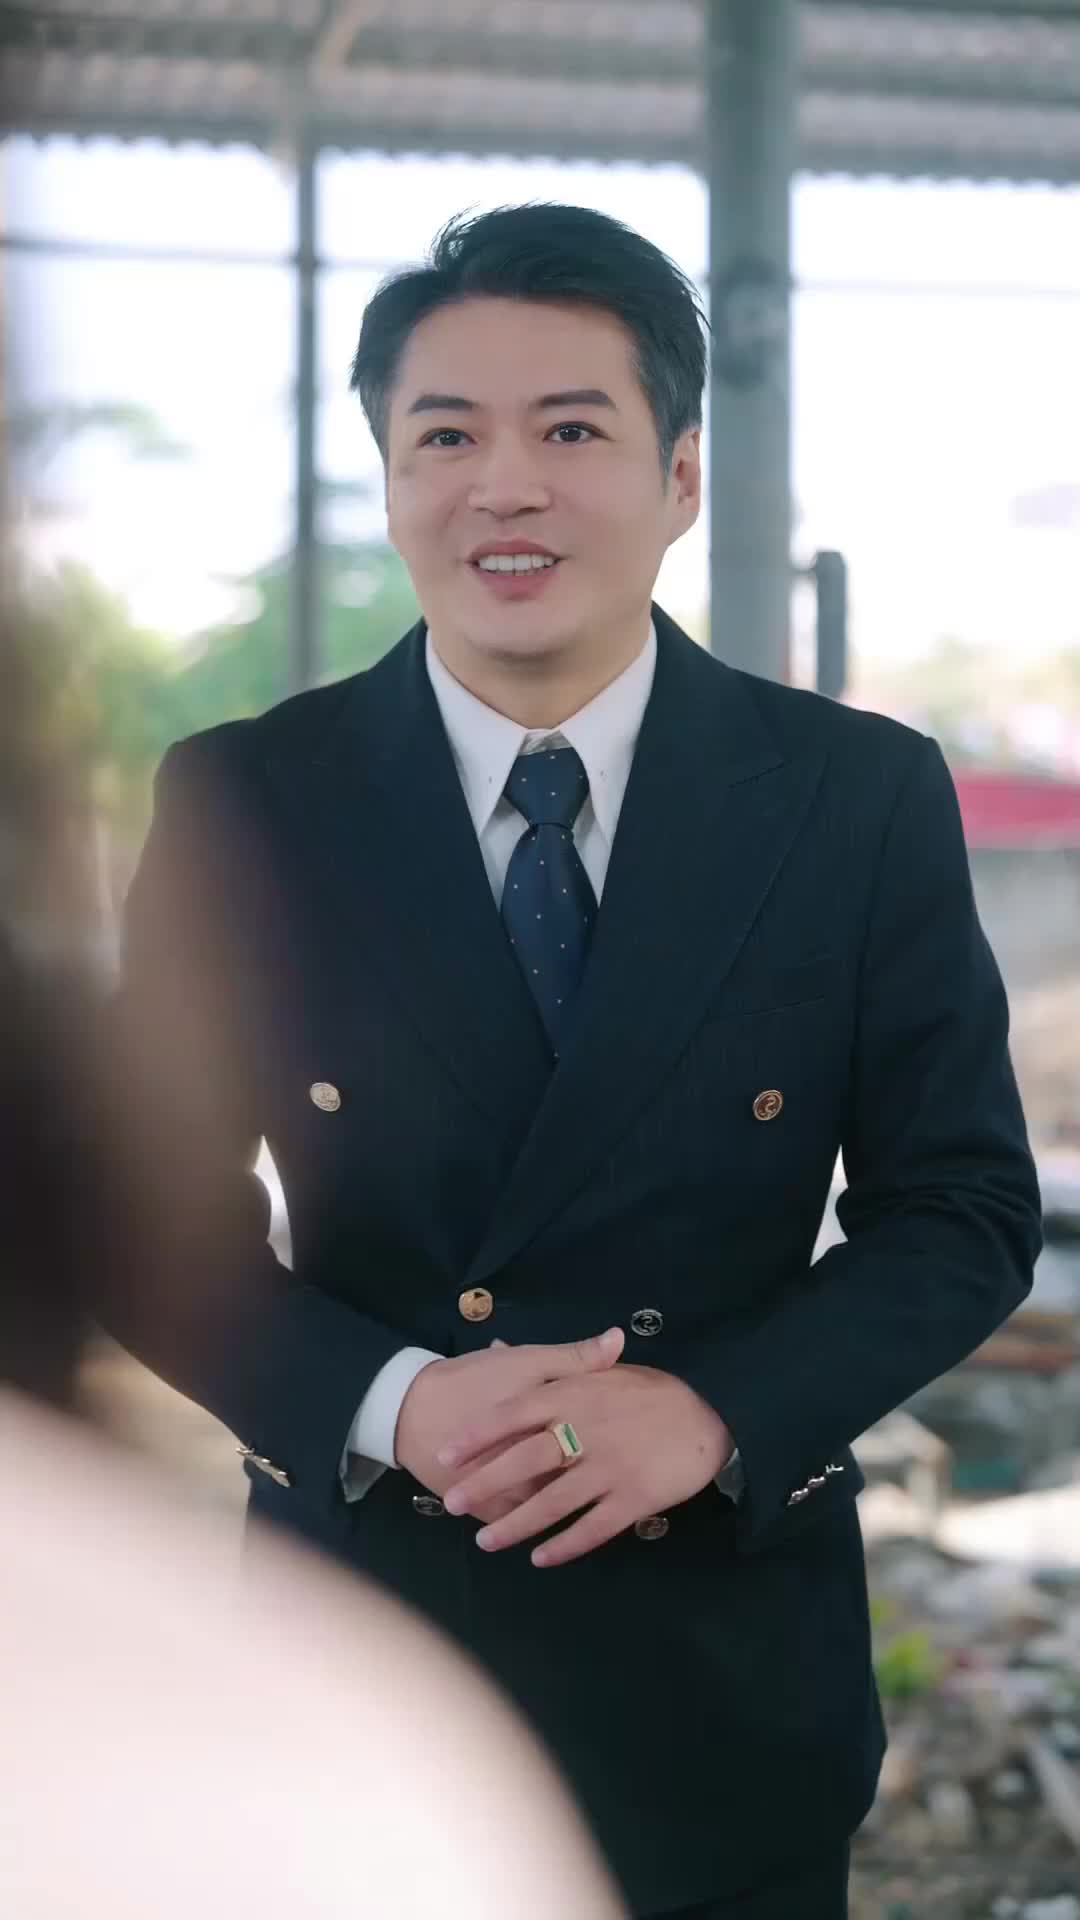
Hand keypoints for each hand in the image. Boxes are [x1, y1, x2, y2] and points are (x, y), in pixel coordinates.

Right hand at [394, 1327, 624, 1524]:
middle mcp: (533, 1470)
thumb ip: (574, 1357)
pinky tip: (549, 1513)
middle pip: (581, 1485)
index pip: (600, 1447)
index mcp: (549, 1429)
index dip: (624, 1446)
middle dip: (604, 1483)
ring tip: (594, 1496)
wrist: (409, 1409)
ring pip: (552, 1508)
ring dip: (571, 1505)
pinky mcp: (488, 1509)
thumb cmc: (473, 1380)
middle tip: (624, 1476)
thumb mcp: (525, 1361)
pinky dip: (536, 1515)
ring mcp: (510, 1496)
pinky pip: (524, 1520)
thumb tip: (620, 1338)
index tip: (649, 1448)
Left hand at [438, 1365, 732, 1567]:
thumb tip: (500, 1348)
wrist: (710, 1413)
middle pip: (524, 1462)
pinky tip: (541, 1558)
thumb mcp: (604, 1372)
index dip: (479, 1436)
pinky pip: (591, 1528)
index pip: (514, 1414)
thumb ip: (551, 1370)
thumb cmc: (652, 1392)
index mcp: (575, 1396)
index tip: (446, 1454)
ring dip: (516, 1525)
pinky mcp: (633, 1498)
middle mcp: (586, 1431)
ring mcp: (609, 1467)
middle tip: (453, 1505)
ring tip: (487, 1543)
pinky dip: (563, 1545)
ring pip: (551, 1502)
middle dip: (485, 1485)